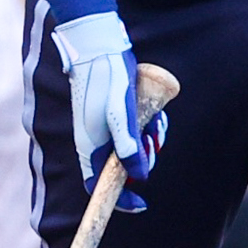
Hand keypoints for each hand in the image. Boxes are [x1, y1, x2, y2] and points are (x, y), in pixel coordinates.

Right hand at [52, 11, 166, 210]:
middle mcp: (96, 139)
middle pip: (122, 167)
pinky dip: (150, 126)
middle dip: (143, 161)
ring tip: (157, 123)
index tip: (141, 204)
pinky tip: (156, 113)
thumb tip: (139, 176)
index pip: (99, 185)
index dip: (119, 199)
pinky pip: (137, 129)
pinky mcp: (117, 113)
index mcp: (90, 145)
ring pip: (133, 147)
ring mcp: (106, 126)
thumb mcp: (119, 113)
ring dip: (150, 140)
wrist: (98, 43)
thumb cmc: (106, 77)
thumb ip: (128, 145)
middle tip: (153, 142)